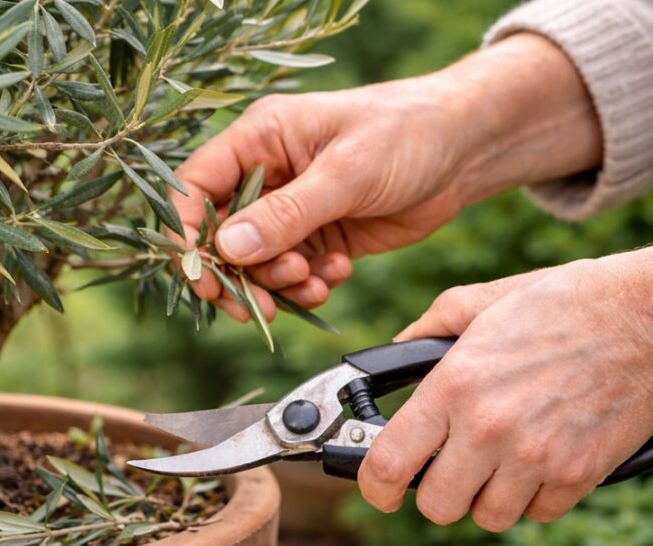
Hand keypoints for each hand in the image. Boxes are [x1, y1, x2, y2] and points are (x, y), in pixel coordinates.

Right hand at [170, 33, 602, 320]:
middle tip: (262, 304)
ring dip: (278, 284)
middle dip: (239, 275)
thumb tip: (228, 248)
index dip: (187, 235)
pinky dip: (308, 286)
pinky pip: (293, 275)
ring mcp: (291, 209)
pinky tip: (337, 274)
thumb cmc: (407, 133)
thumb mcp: (347, 172)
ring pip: (256, 264)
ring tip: (314, 281)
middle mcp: (266, 175)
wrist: (465, 149)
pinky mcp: (318, 237)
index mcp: (259, 140)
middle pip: (220, 237)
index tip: (203, 277)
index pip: (195, 188)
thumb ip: (287, 212)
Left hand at [358, 241, 652, 530]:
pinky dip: (534, 496)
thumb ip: (426, 330)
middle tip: (449, 466)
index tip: (379, 490)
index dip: (374, 487)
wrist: (650, 320)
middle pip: (435, 505)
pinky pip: (536, 514)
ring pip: (486, 517)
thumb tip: (391, 354)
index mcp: (454, 385)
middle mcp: (488, 428)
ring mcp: (535, 457)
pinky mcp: (577, 476)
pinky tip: (541, 458)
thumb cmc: (564, 305)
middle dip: (436, 492)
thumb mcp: (481, 301)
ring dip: (486, 496)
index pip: (388, 464)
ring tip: (500, 458)